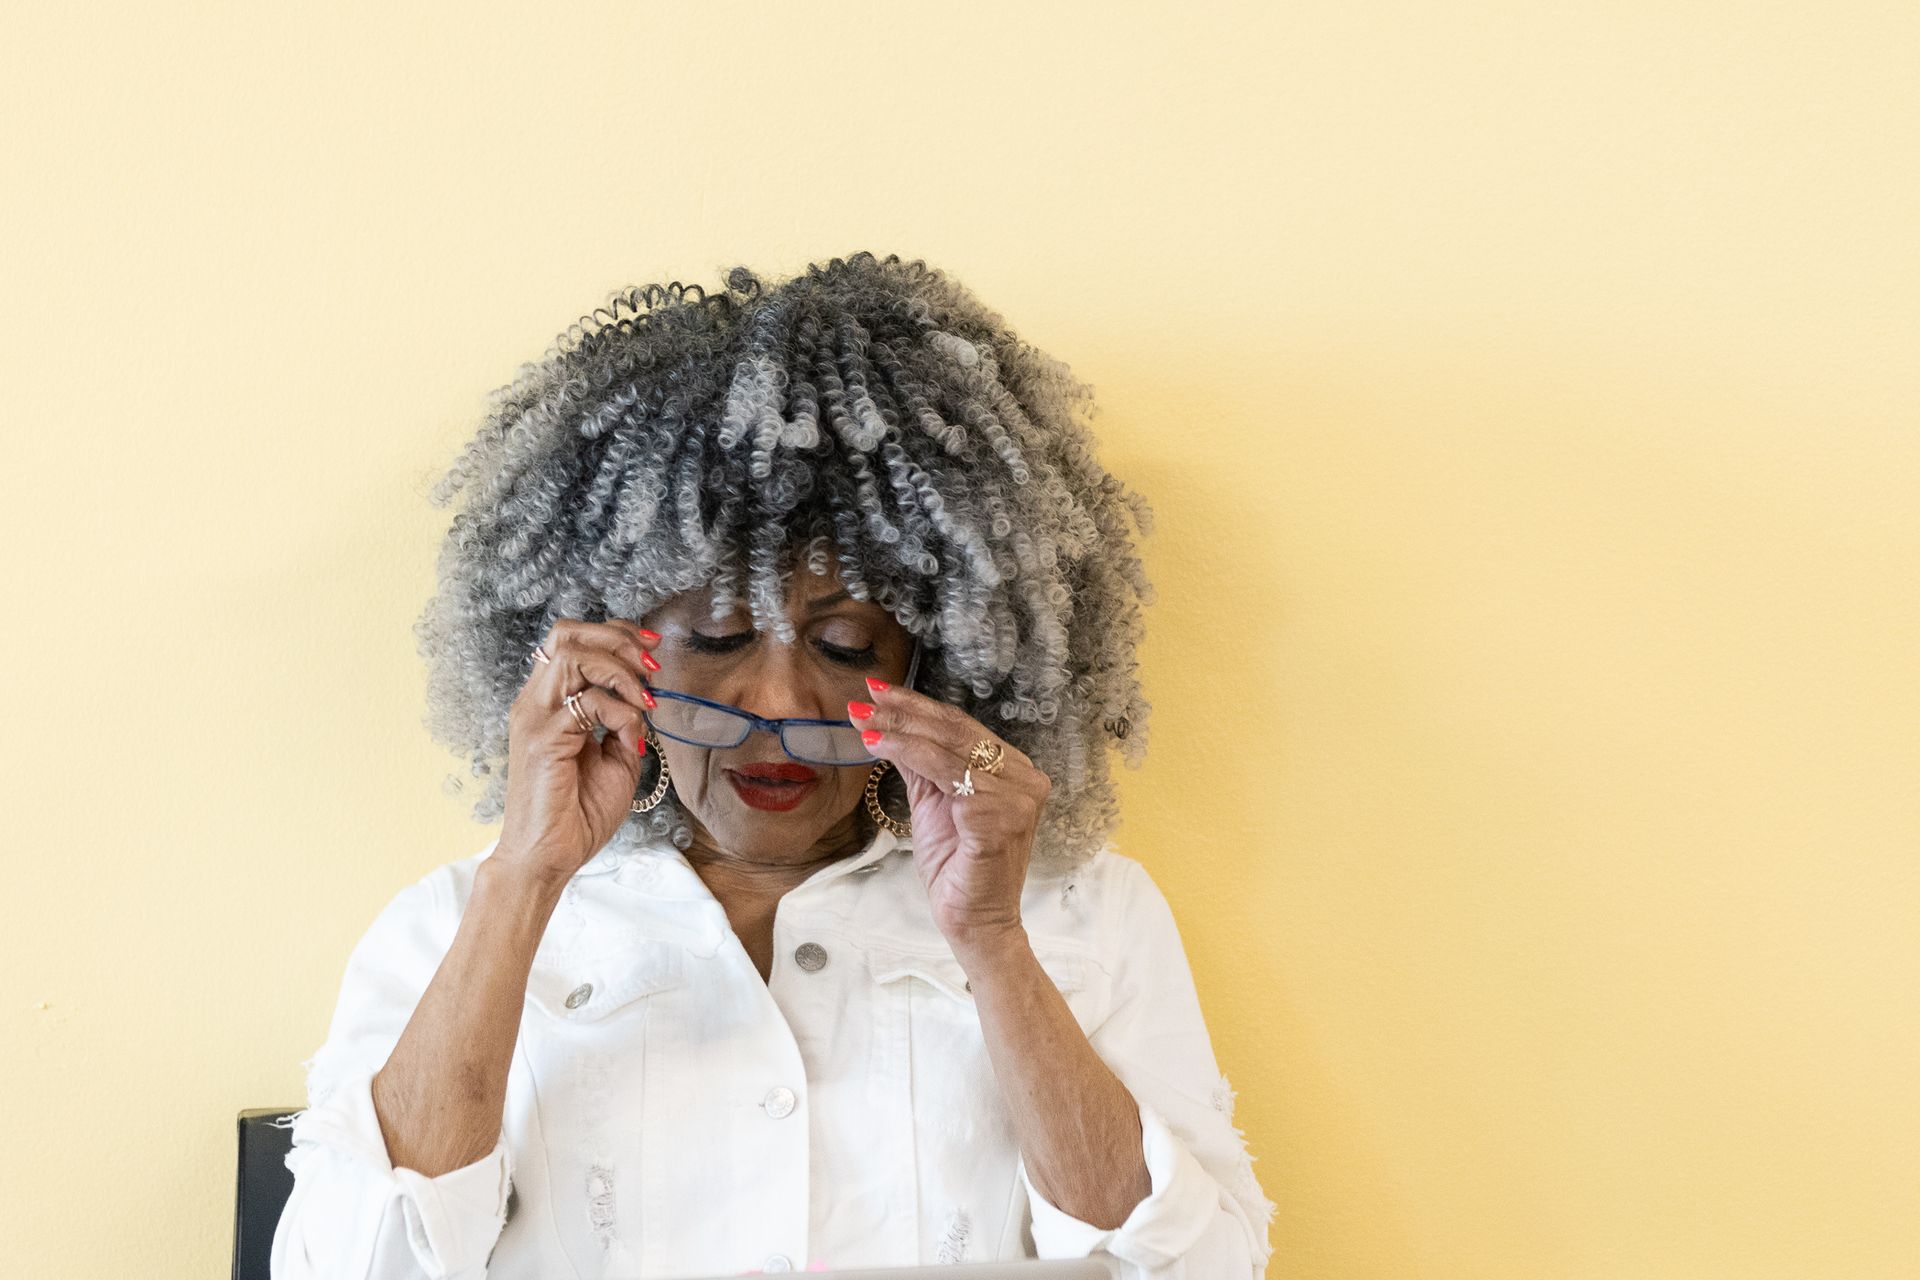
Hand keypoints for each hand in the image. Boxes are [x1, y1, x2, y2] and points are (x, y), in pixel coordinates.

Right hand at [495, 618, 660, 885]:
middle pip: (567, 633)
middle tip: (650, 665)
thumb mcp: (615, 759)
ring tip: (644, 699)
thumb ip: (625, 724)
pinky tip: (631, 738)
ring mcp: (535, 718)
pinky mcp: (543, 739)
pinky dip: (621, 712)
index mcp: (548, 703)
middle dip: (617, 638)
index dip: (613, 633)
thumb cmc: (575, 815)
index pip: (571, 640)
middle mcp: (535, 703)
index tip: (650, 651)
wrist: (548, 858)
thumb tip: (645, 700)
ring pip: (573, 655)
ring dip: (620, 670)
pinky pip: (588, 702)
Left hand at [849, 679, 1048, 946]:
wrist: (974, 923)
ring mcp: (1017, 797)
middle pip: (956, 730)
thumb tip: (888, 725)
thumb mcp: (935, 804)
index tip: (878, 693)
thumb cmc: (958, 868)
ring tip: (863, 721)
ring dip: (898, 730)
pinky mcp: (999, 816)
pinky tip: (876, 746)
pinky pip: (944, 772)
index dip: (919, 706)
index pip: (962, 727)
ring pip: (947, 746)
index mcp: (1016, 772)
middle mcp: (1025, 779)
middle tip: (865, 699)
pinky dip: (906, 753)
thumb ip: (921, 764)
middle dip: (904, 711)